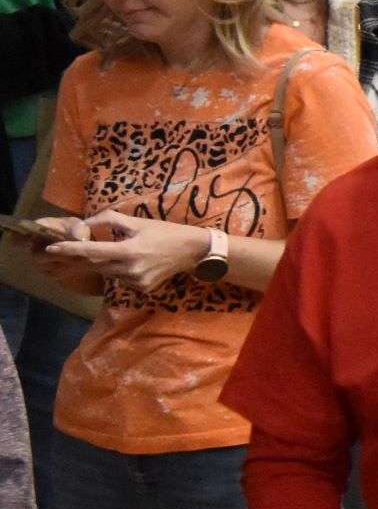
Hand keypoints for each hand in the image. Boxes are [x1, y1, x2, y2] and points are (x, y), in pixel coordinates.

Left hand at [45, 213, 212, 289]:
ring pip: (108, 273)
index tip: (51, 247)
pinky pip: (121, 279)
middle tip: (69, 250)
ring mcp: (137, 282)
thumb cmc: (166, 232)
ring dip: (105, 263)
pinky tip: (135, 263)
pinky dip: (120, 271)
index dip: (70, 249)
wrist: (194, 251)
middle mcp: (130, 270)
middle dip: (83, 256)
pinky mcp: (142, 289)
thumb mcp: (137, 221)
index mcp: (128, 250)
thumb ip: (108, 220)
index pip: (91, 251)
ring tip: (117, 253)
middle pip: (96, 264)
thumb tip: (84, 224)